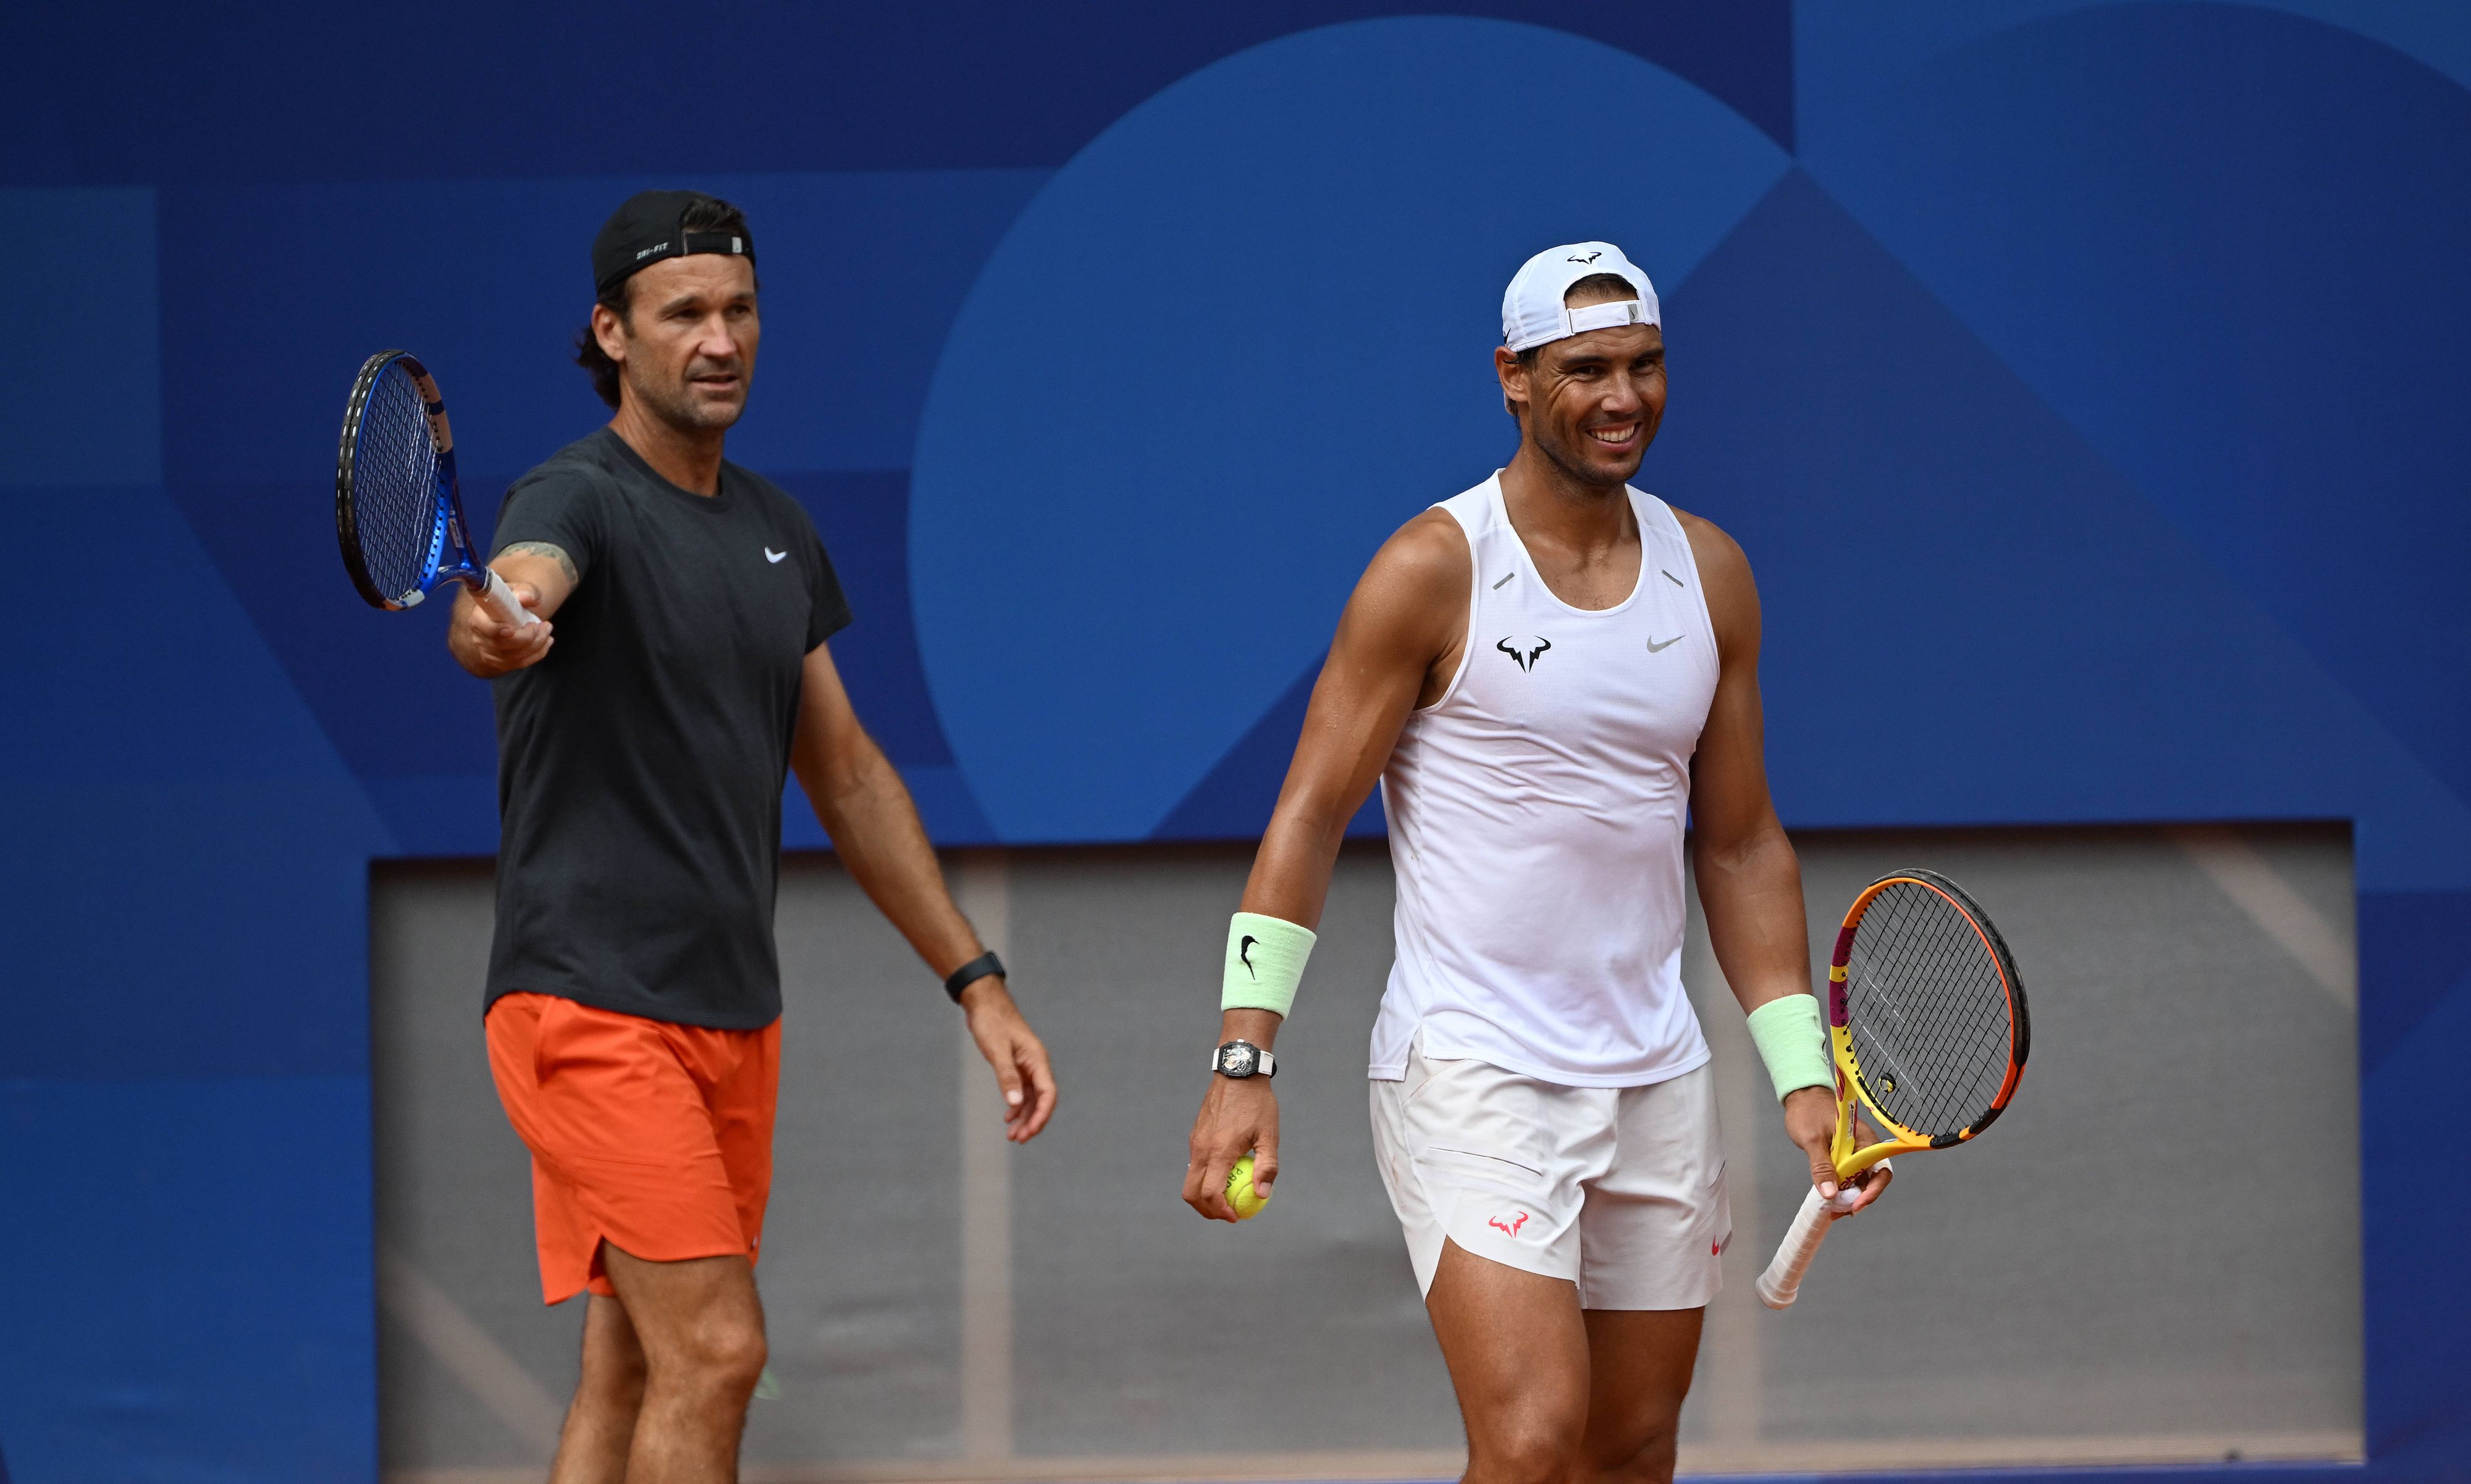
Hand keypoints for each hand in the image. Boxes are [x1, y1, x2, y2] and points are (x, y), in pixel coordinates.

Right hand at [450, 581, 551, 676]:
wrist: (516, 614)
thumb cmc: (516, 601)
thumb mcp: (522, 590)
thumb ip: (525, 591)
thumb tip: (525, 596)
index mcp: (479, 616)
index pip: (484, 627)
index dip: (496, 630)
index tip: (512, 629)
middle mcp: (480, 637)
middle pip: (501, 645)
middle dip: (528, 637)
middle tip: (545, 625)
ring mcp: (489, 652)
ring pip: (514, 657)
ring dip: (537, 644)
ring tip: (547, 629)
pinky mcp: (500, 663)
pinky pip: (520, 663)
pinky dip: (538, 653)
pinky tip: (546, 641)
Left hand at [958, 978, 1056, 1142]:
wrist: (984, 1002)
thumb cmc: (991, 1022)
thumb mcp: (997, 1050)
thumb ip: (1006, 1077)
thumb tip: (1014, 1104)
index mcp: (1037, 1060)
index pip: (1047, 1094)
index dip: (1041, 1115)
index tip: (1029, 1133)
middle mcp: (1036, 1064)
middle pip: (1041, 1099)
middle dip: (1032, 1121)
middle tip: (1018, 1139)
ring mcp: (1027, 1065)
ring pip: (1031, 1097)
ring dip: (1024, 1116)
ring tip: (1012, 1135)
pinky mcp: (1016, 1064)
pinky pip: (1021, 1090)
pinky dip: (1016, 1105)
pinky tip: (1007, 1116)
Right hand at [1183, 1073, 1278, 1221]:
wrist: (1237, 1072)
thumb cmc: (1258, 1104)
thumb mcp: (1269, 1135)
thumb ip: (1267, 1166)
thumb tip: (1263, 1195)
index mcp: (1219, 1151)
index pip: (1210, 1193)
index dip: (1221, 1211)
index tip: (1236, 1216)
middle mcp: (1201, 1149)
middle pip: (1191, 1193)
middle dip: (1206, 1211)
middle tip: (1227, 1213)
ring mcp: (1195, 1142)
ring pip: (1190, 1179)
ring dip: (1204, 1194)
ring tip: (1228, 1194)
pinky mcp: (1195, 1136)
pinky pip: (1194, 1164)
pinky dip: (1205, 1177)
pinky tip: (1226, 1171)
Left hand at [1782, 1085, 1893, 1214]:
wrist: (1801, 1096)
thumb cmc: (1808, 1111)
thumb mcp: (1812, 1140)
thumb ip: (1822, 1166)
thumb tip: (1830, 1194)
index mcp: (1865, 1140)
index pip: (1880, 1171)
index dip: (1872, 1191)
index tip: (1856, 1205)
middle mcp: (1865, 1148)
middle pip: (1871, 1180)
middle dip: (1859, 1198)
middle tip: (1840, 1212)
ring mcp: (1855, 1152)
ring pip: (1859, 1180)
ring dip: (1849, 1196)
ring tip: (1833, 1210)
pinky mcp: (1844, 1156)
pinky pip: (1848, 1176)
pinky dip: (1841, 1188)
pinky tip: (1831, 1198)